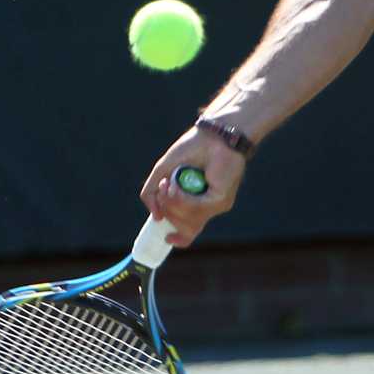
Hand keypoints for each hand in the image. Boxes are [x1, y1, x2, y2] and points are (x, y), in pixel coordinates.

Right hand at [139, 125, 247, 247]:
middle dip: (167, 210)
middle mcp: (207, 207)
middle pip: (184, 228)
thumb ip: (152, 193)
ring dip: (171, 203)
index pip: (190, 231)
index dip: (179, 238)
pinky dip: (181, 199)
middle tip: (163, 188)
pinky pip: (195, 210)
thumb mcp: (164, 171)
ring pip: (188, 221)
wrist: (213, 134)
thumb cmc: (192, 148)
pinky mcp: (221, 200)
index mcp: (196, 202)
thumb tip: (155, 217)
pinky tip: (175, 184)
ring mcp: (215, 204)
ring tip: (169, 183)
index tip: (167, 238)